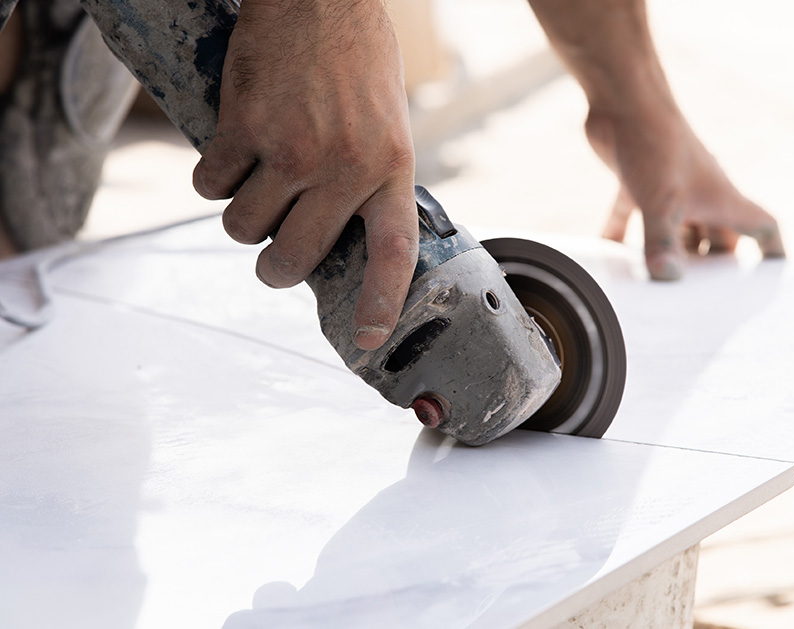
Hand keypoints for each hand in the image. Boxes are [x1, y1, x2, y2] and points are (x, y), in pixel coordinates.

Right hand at [192, 0, 417, 348]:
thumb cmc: (357, 56)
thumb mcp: (387, 124)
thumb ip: (369, 179)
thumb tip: (339, 230)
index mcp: (390, 169)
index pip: (393, 253)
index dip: (382, 302)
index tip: (371, 338)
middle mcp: (344, 168)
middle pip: (292, 258)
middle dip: (274, 270)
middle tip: (271, 262)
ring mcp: (292, 150)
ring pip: (241, 228)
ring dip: (240, 215)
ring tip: (256, 181)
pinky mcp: (245, 128)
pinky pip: (210, 185)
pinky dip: (212, 176)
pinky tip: (231, 149)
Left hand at [529, 0, 783, 279]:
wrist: (623, 100)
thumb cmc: (653, 144)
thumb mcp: (660, 200)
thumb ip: (663, 242)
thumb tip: (668, 278)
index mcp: (721, 198)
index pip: (762, 226)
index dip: (772, 251)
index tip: (771, 279)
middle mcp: (701, 195)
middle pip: (718, 238)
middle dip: (713, 266)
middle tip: (703, 298)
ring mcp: (669, 189)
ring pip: (677, 230)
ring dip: (669, 254)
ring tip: (659, 286)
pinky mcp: (637, 182)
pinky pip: (631, 216)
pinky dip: (622, 236)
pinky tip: (610, 256)